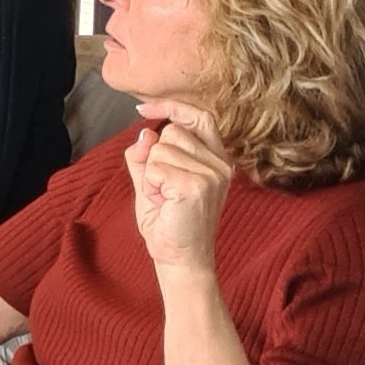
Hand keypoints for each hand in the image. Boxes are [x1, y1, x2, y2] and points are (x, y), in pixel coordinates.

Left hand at [127, 102, 233, 275]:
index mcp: (216, 159)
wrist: (179, 257)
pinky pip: (154, 168)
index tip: (143, 109)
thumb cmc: (167, 220)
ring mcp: (212, 173)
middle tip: (164, 189)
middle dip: (155, 158)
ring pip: (159, 149)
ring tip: (165, 199)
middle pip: (171, 132)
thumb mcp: (151, 181)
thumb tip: (145, 132)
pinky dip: (150, 186)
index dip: (171, 107)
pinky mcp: (197, 185)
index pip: (199, 117)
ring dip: (151, 176)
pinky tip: (164, 204)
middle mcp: (220, 163)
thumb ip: (145, 156)